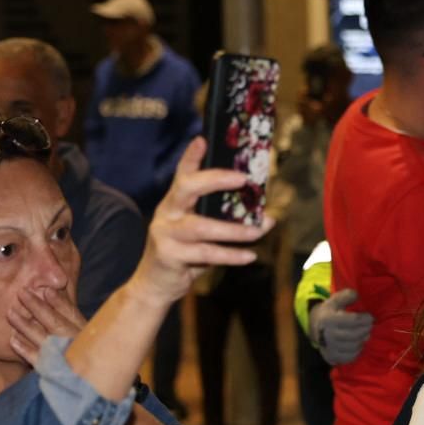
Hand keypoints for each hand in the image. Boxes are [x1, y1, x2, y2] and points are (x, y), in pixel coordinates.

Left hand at [7, 285, 86, 366]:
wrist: (92, 388)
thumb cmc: (89, 356)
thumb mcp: (88, 334)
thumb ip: (72, 316)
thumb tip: (54, 294)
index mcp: (85, 333)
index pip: (71, 313)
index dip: (58, 301)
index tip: (46, 290)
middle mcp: (74, 343)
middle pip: (54, 322)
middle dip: (37, 307)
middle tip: (22, 293)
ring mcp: (62, 357)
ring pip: (42, 338)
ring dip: (25, 325)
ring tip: (10, 313)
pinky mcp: (51, 371)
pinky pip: (36, 359)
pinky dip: (25, 349)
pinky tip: (13, 340)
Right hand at [130, 138, 272, 308]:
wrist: (156, 284)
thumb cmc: (186, 253)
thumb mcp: (203, 233)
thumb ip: (227, 222)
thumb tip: (268, 217)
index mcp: (175, 202)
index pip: (182, 174)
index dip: (191, 156)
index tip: (203, 140)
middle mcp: (167, 213)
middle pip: (187, 188)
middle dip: (215, 180)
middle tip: (243, 179)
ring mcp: (165, 233)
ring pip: (202, 226)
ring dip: (234, 230)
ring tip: (259, 231)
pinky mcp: (169, 255)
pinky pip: (205, 254)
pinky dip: (230, 255)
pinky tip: (249, 256)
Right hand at [310, 287, 373, 364]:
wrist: (315, 326)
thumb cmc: (330, 311)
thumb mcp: (335, 300)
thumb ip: (346, 295)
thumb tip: (356, 295)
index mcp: (329, 319)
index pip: (353, 321)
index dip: (365, 319)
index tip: (370, 317)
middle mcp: (328, 335)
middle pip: (355, 335)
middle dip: (366, 330)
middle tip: (370, 326)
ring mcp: (329, 348)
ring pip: (354, 347)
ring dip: (362, 340)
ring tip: (365, 334)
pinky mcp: (331, 357)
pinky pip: (349, 357)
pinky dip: (357, 351)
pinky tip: (358, 344)